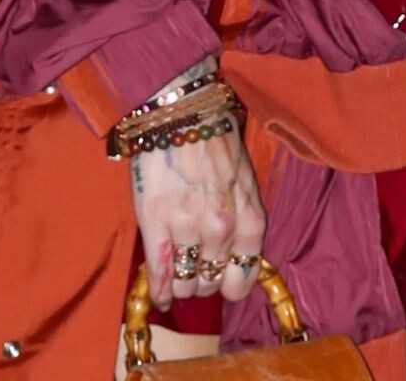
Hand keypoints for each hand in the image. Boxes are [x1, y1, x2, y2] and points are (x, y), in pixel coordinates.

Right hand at [129, 85, 266, 309]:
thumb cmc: (215, 140)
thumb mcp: (243, 181)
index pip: (242, 280)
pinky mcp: (156, 223)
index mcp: (249, 220)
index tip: (219, 280)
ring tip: (175, 274)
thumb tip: (231, 255)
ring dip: (180, 284)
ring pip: (185, 282)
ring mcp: (188, 229)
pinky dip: (158, 290)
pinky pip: (159, 272)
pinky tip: (158, 295)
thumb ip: (241, 220)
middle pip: (210, 283)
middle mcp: (222, 230)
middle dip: (202, 280)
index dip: (228, 284)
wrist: (181, 110)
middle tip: (194, 269)